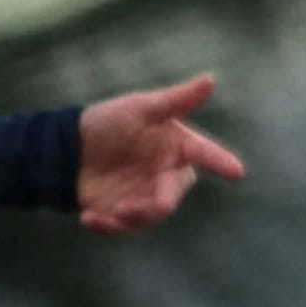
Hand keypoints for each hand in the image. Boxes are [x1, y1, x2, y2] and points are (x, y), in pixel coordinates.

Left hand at [76, 74, 245, 234]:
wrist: (69, 147)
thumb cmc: (108, 122)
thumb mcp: (139, 108)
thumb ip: (175, 101)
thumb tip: (211, 79)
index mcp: (177, 146)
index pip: (203, 153)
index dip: (220, 161)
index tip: (236, 171)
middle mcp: (166, 173)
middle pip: (173, 194)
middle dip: (157, 204)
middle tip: (129, 208)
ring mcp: (146, 195)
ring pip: (151, 216)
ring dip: (131, 217)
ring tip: (107, 212)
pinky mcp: (124, 212)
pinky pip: (124, 227)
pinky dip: (108, 225)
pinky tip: (88, 217)